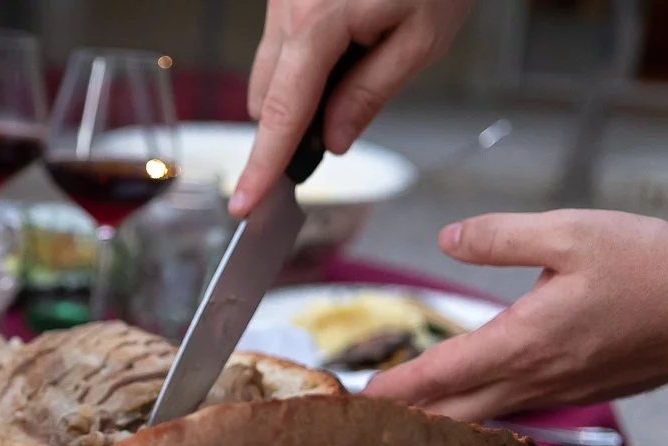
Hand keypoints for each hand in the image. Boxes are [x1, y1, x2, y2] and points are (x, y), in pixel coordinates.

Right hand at [231, 0, 471, 214]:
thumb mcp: (422, 38)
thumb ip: (370, 94)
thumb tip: (333, 140)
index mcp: (315, 22)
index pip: (280, 113)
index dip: (263, 165)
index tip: (245, 203)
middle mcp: (285, 7)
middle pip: (265, 95)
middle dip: (292, 124)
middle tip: (338, 131)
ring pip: (269, 69)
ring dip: (300, 90)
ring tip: (359, 63)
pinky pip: (280, 42)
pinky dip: (305, 61)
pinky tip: (350, 42)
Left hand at [362, 210, 667, 421]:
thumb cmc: (649, 265)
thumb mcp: (570, 232)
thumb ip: (499, 237)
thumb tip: (447, 239)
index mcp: (522, 341)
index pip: (439, 374)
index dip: (394, 388)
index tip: (356, 400)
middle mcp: (535, 377)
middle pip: (453, 412)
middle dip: (405, 419)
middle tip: (361, 423)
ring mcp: (559, 390)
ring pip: (484, 418)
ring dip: (440, 421)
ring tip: (400, 419)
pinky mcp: (580, 391)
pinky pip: (515, 412)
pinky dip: (480, 416)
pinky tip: (468, 407)